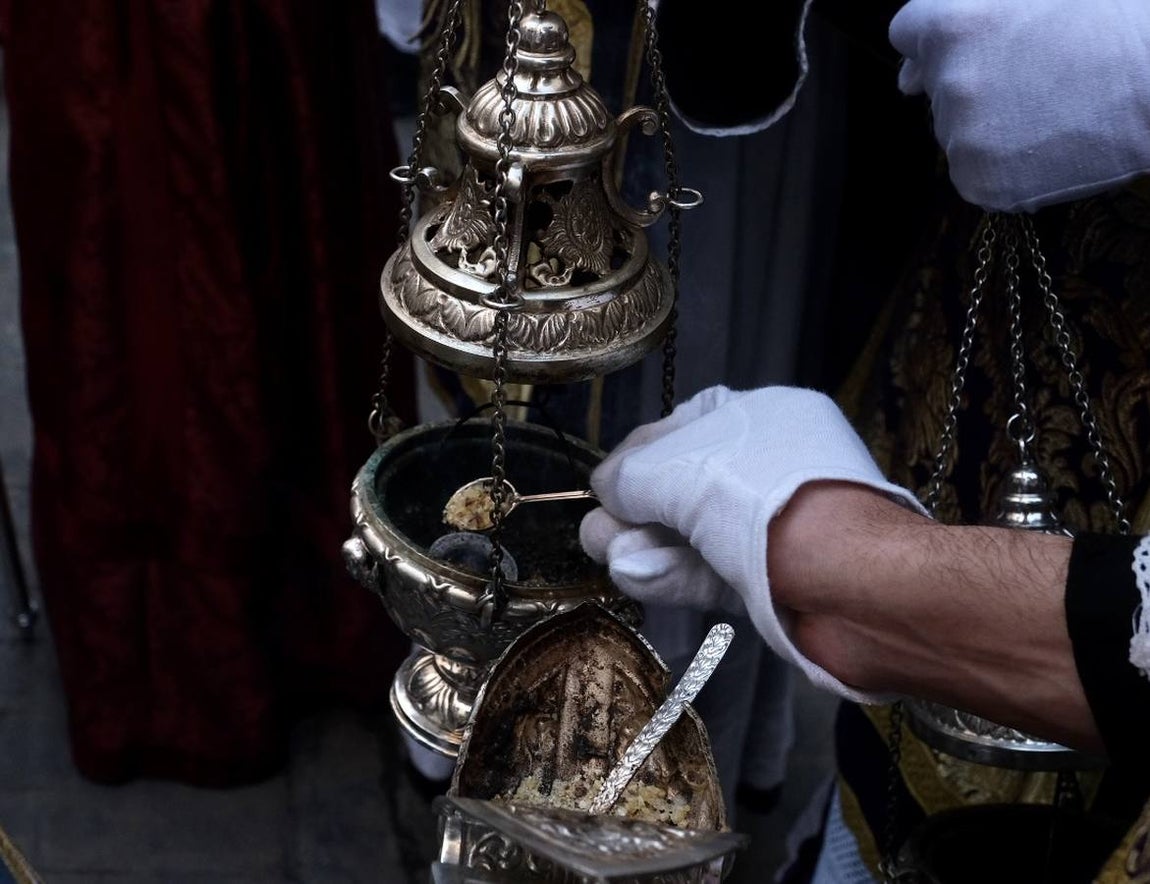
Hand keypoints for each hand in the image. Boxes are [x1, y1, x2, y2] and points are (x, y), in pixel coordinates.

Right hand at [580, 385, 924, 700]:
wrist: (859, 588)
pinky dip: (668, 575)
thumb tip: (604, 491)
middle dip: (635, 508)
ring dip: (644, 545)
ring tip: (612, 555)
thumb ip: (632, 476)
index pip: (680, 430)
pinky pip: (705, 573)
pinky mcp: (766, 582)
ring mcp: (768, 528)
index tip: (606, 487)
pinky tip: (633, 574)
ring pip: (688, 534)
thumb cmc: (775, 506)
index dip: (637, 457)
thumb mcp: (682, 473)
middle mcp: (765, 466)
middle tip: (603, 531)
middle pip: (678, 486)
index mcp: (760, 417)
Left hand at [889, 0, 1149, 211]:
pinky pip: (978, 176)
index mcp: (950, 23)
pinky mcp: (983, 183)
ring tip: (1056, 108)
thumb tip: (905, 80)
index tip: (976, 47)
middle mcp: (947, 82)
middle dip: (974, 84)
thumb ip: (960, 22)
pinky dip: (1007, 168)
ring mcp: (963, 137)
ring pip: (959, 134)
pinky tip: (1052, 144)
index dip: (942, 42)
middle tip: (1037, 77)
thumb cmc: (1114, 17)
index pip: (908, 35)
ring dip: (992, 128)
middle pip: (937, 90)